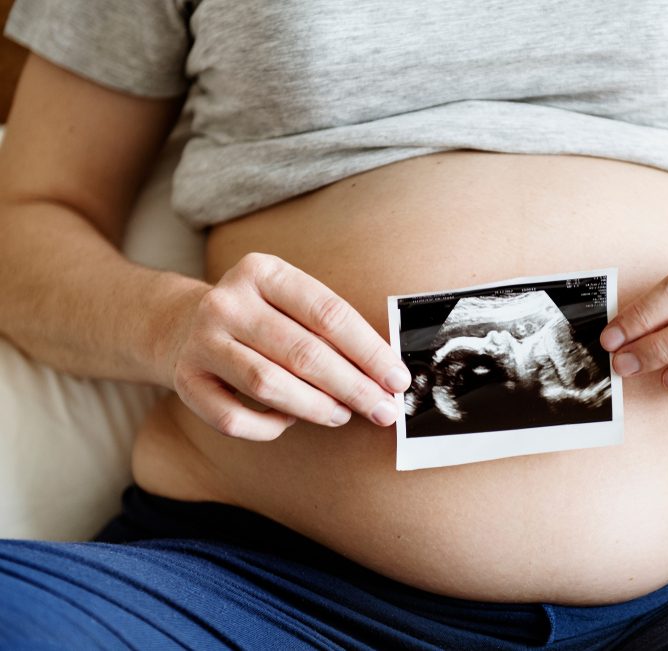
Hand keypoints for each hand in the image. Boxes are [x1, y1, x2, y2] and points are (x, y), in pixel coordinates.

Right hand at [159, 253, 410, 439]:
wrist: (180, 324)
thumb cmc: (258, 317)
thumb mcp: (289, 301)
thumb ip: (330, 328)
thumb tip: (384, 373)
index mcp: (262, 272)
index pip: (329, 313)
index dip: (369, 351)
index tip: (396, 379)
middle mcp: (228, 302)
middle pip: (303, 352)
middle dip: (352, 386)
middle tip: (382, 409)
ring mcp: (201, 341)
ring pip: (269, 385)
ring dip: (315, 407)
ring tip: (342, 414)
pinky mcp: (185, 380)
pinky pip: (234, 418)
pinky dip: (268, 426)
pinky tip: (288, 420)